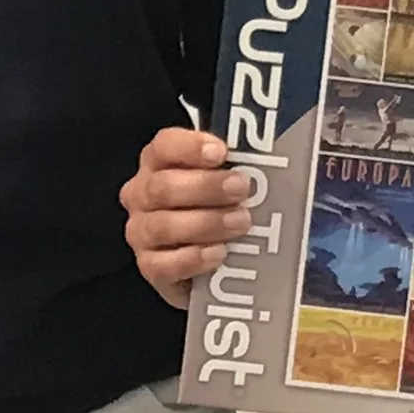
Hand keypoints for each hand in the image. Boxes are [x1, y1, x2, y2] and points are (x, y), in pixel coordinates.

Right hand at [120, 126, 254, 310]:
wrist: (208, 262)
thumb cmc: (219, 205)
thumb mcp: (226, 179)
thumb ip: (237, 166)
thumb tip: (271, 159)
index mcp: (159, 162)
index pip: (165, 145)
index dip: (191, 147)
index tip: (221, 152)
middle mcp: (142, 194)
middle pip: (163, 187)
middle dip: (206, 187)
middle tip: (242, 188)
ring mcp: (141, 232)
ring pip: (163, 226)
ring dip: (205, 223)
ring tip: (240, 223)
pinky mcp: (149, 266)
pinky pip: (163, 264)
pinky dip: (193, 258)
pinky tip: (219, 253)